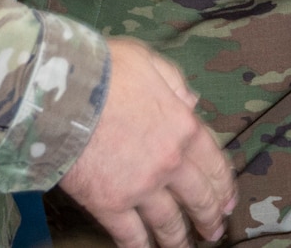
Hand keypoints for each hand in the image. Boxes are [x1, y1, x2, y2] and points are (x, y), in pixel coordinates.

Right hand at [60, 39, 235, 247]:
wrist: (62, 94)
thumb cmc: (103, 70)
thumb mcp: (148, 61)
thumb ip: (174, 82)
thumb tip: (190, 100)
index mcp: (183, 126)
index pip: (214, 161)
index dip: (224, 184)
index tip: (228, 200)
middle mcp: (169, 162)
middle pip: (198, 197)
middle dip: (209, 216)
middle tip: (213, 230)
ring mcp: (141, 186)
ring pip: (168, 221)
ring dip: (179, 238)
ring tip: (183, 247)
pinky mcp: (110, 204)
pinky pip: (130, 234)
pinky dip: (140, 247)